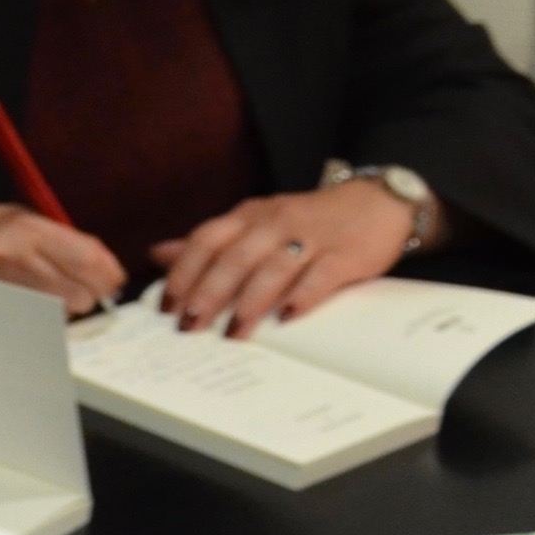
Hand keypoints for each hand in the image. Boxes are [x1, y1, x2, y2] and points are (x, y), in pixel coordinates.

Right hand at [0, 203, 125, 316]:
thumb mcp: (22, 217)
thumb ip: (63, 239)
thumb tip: (106, 267)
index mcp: (26, 229)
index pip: (88, 259)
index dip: (109, 273)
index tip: (113, 278)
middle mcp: (16, 259)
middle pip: (81, 294)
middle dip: (91, 294)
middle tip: (87, 288)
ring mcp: (4, 288)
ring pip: (63, 313)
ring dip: (68, 306)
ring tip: (53, 290)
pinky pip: (41, 322)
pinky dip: (48, 316)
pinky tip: (36, 302)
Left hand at [152, 181, 420, 337]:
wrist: (376, 202)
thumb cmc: (307, 220)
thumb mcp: (254, 222)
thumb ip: (210, 241)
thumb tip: (158, 254)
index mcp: (248, 216)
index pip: (206, 240)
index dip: (184, 272)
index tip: (167, 305)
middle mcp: (274, 223)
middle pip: (234, 258)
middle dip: (208, 293)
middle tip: (190, 326)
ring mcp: (309, 237)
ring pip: (272, 268)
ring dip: (249, 301)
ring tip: (233, 332)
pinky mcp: (343, 254)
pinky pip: (319, 275)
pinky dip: (301, 296)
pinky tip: (287, 317)